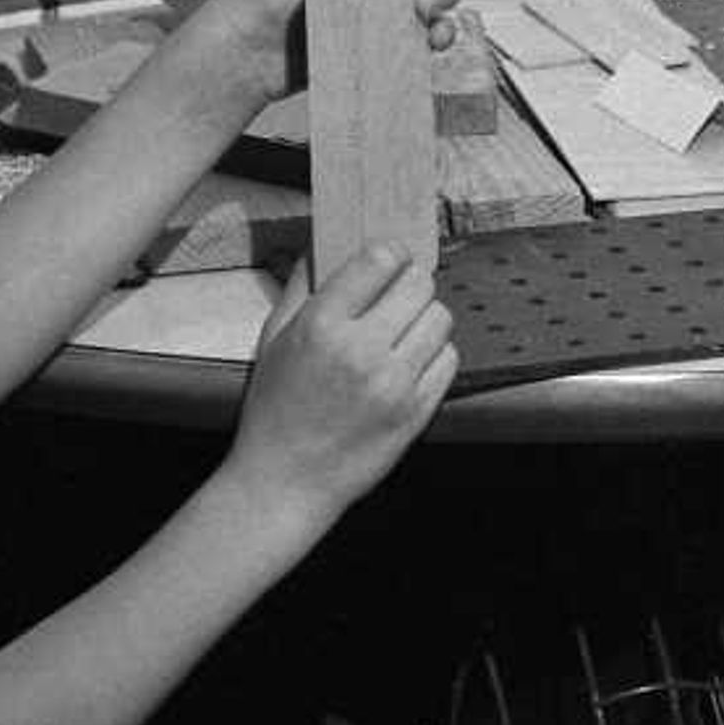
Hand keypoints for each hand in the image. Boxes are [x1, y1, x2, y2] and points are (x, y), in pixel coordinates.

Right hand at [229, 245, 455, 517]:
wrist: (285, 481)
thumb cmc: (275, 410)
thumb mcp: (273, 339)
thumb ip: (300, 286)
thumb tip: (323, 243)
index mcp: (322, 325)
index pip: (381, 259)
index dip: (389, 254)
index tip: (387, 261)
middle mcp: (362, 350)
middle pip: (419, 284)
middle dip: (410, 283)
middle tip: (398, 296)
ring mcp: (393, 383)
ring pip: (441, 318)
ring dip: (425, 318)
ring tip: (404, 331)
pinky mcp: (416, 412)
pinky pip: (449, 360)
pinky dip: (436, 355)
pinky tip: (412, 362)